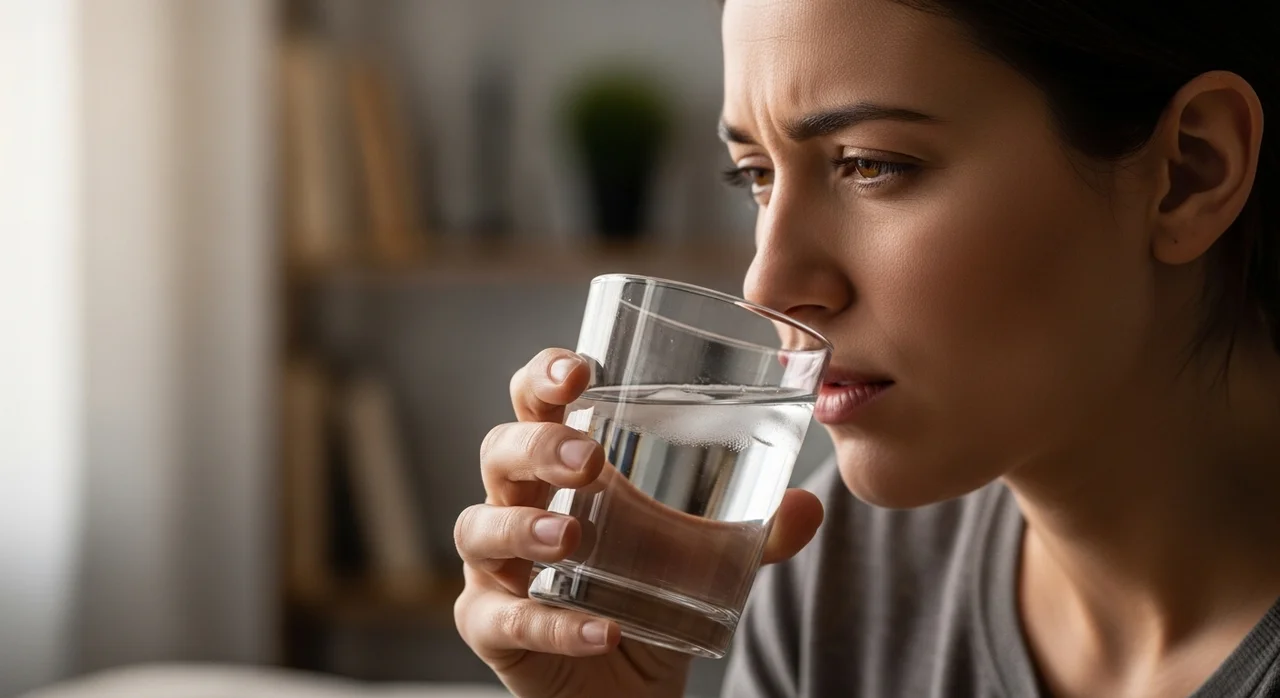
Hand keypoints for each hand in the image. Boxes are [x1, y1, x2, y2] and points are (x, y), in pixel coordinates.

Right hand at [454, 349, 824, 697]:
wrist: (629, 689)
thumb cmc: (651, 594)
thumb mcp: (708, 558)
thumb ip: (757, 533)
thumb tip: (809, 505)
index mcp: (560, 467)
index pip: (534, 402)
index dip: (543, 376)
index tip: (579, 369)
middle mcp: (517, 504)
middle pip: (499, 452)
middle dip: (537, 446)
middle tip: (590, 458)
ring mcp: (496, 568)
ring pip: (478, 528)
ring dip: (523, 528)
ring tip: (569, 537)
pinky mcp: (491, 630)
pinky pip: (507, 622)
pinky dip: (554, 625)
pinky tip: (602, 630)